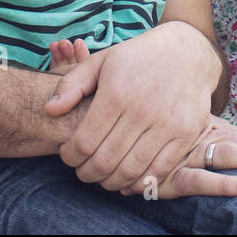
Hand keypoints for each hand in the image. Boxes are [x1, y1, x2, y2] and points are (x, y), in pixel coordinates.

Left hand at [48, 22, 220, 191]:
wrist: (187, 52)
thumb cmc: (137, 58)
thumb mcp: (100, 61)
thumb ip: (71, 85)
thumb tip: (49, 111)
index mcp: (117, 93)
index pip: (84, 143)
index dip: (70, 157)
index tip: (69, 155)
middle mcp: (142, 110)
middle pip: (105, 162)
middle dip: (86, 173)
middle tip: (83, 170)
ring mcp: (167, 124)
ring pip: (130, 172)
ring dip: (110, 182)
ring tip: (103, 175)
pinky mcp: (186, 134)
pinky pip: (158, 172)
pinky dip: (139, 184)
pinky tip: (127, 180)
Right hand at [128, 115, 236, 199]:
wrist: (93, 124)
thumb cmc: (129, 117)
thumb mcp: (158, 116)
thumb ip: (184, 122)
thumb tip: (224, 136)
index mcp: (193, 126)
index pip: (231, 134)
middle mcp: (190, 139)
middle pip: (235, 146)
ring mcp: (181, 156)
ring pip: (226, 157)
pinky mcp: (168, 176)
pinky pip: (201, 181)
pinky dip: (226, 184)